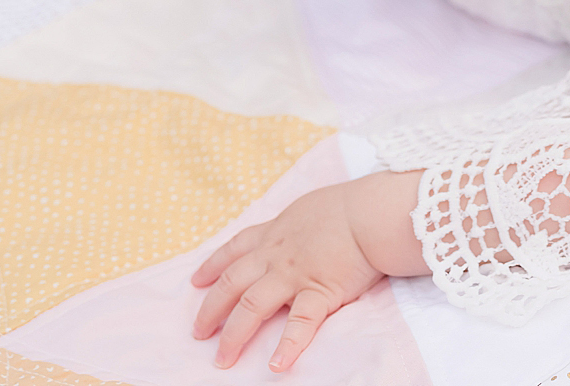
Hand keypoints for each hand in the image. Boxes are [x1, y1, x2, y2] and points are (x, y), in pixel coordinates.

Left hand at [190, 171, 419, 371]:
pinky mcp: (320, 292)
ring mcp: (294, 276)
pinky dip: (288, 346)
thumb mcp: (312, 205)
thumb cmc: (352, 204)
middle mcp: (276, 256)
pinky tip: (276, 365)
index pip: (234, 249)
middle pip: (232, 284)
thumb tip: (302, 226)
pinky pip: (300, 324)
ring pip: (251, 307)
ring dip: (234, 335)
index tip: (197, 281)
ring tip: (223, 359)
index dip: (212, 266)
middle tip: (199, 332)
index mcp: (275, 233)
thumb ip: (299, 222)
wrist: (373, 213)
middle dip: (210, 310)